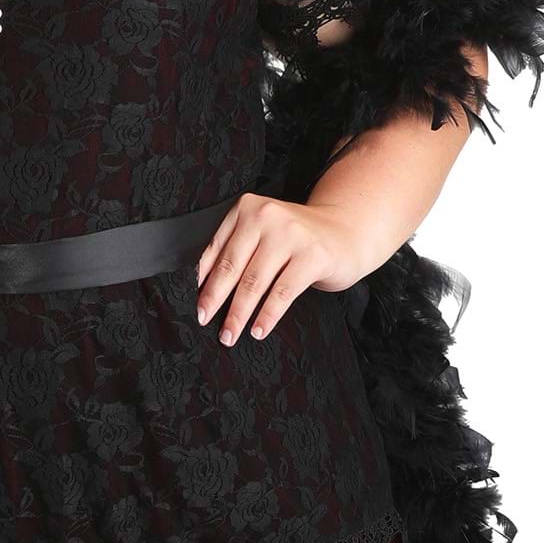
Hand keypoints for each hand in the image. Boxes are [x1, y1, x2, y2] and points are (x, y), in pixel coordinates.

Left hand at [195, 195, 376, 344]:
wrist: (347, 231)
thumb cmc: (299, 239)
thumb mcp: (264, 233)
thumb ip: (236, 249)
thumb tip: (203, 286)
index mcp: (248, 208)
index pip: (218, 249)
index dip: (204, 281)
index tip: (196, 304)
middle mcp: (268, 217)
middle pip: (232, 267)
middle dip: (215, 300)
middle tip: (204, 322)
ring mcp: (292, 235)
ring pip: (254, 282)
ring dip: (238, 314)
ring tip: (230, 334)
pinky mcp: (312, 256)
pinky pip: (282, 293)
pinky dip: (267, 316)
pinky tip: (258, 330)